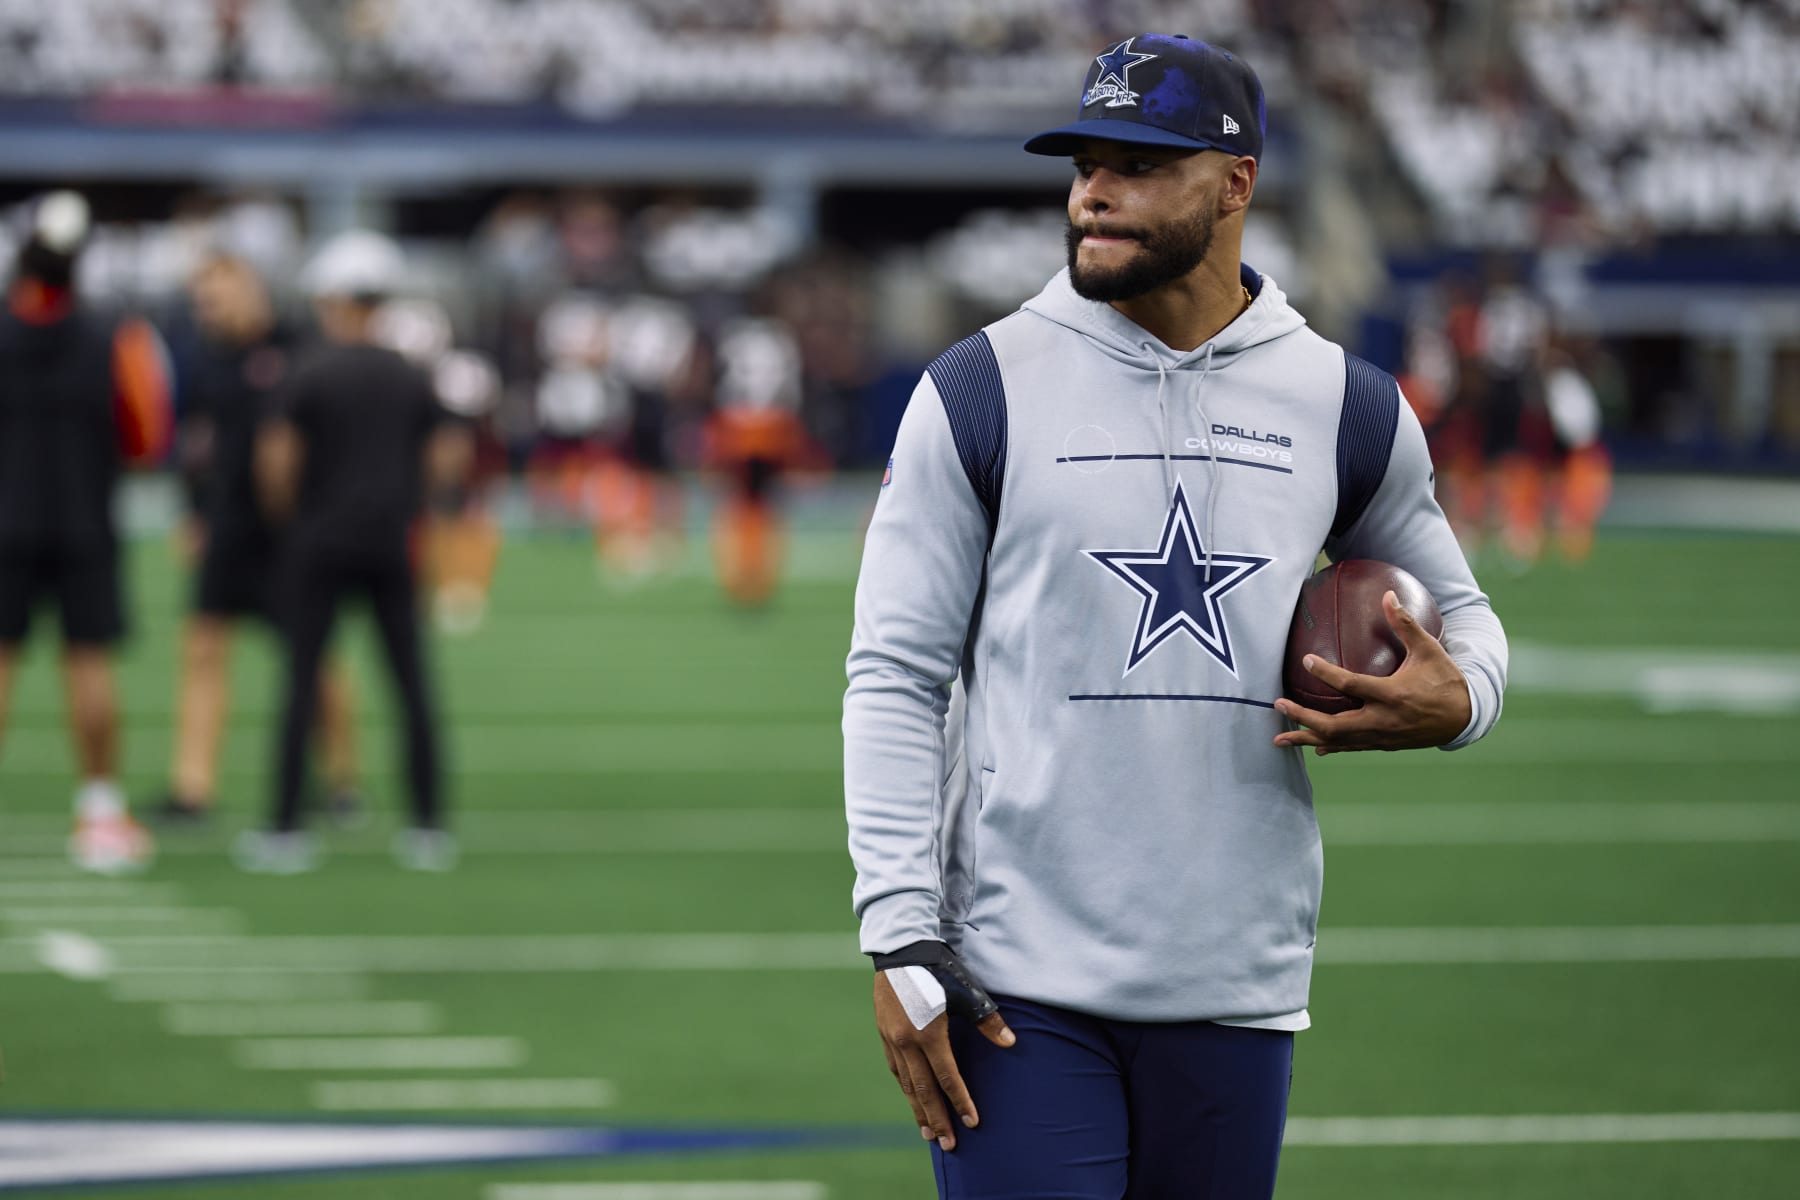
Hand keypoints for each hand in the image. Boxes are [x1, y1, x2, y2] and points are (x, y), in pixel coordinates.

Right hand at [873, 971, 1014, 1151]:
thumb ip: (987, 1020)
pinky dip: (906, 1086)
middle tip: (948, 1145)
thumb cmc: (938, 968)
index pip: (947, 1078)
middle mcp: (906, 1042)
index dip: (960, 1102)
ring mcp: (891, 1039)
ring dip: (918, 1109)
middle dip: (937, 1120)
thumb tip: (1011, 1043)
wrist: (900, 948)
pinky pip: (895, 1068)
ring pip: (906, 1084)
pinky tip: (912, 1096)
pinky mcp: (884, 1033)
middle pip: (923, 1090)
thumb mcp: (966, 992)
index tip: (972, 1123)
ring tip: (928, 1133)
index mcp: (928, 1034)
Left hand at [1273, 590, 1470, 754]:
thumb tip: (1388, 594)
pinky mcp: (1384, 744)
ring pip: (1338, 741)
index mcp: (1392, 695)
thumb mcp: (1429, 649)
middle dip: (1302, 718)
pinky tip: (1312, 746)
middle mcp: (1383, 720)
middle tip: (1277, 704)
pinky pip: (1351, 747)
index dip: (1326, 673)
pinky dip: (1330, 746)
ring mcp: (1382, 736)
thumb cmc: (1446, 679)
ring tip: (1278, 738)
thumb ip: (1405, 624)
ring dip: (1307, 738)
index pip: (1351, 685)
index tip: (1306, 660)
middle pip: (1334, 724)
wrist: (1467, 717)